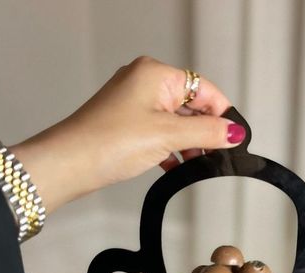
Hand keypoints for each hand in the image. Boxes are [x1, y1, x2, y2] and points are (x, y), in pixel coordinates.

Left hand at [11, 56, 244, 213]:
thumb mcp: (167, 135)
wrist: (69, 163)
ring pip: (175, 120)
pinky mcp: (127, 123)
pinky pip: (159, 131)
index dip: (222, 113)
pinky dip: (170, 147)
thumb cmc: (110, 142)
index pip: (204, 88)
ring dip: (188, 141)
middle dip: (205, 130)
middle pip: (191, 104)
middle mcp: (145, 82)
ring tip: (196, 163)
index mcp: (156, 74)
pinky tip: (175, 165)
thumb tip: (234, 132)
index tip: (235, 139)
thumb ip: (205, 133)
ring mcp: (134, 103)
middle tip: (217, 156)